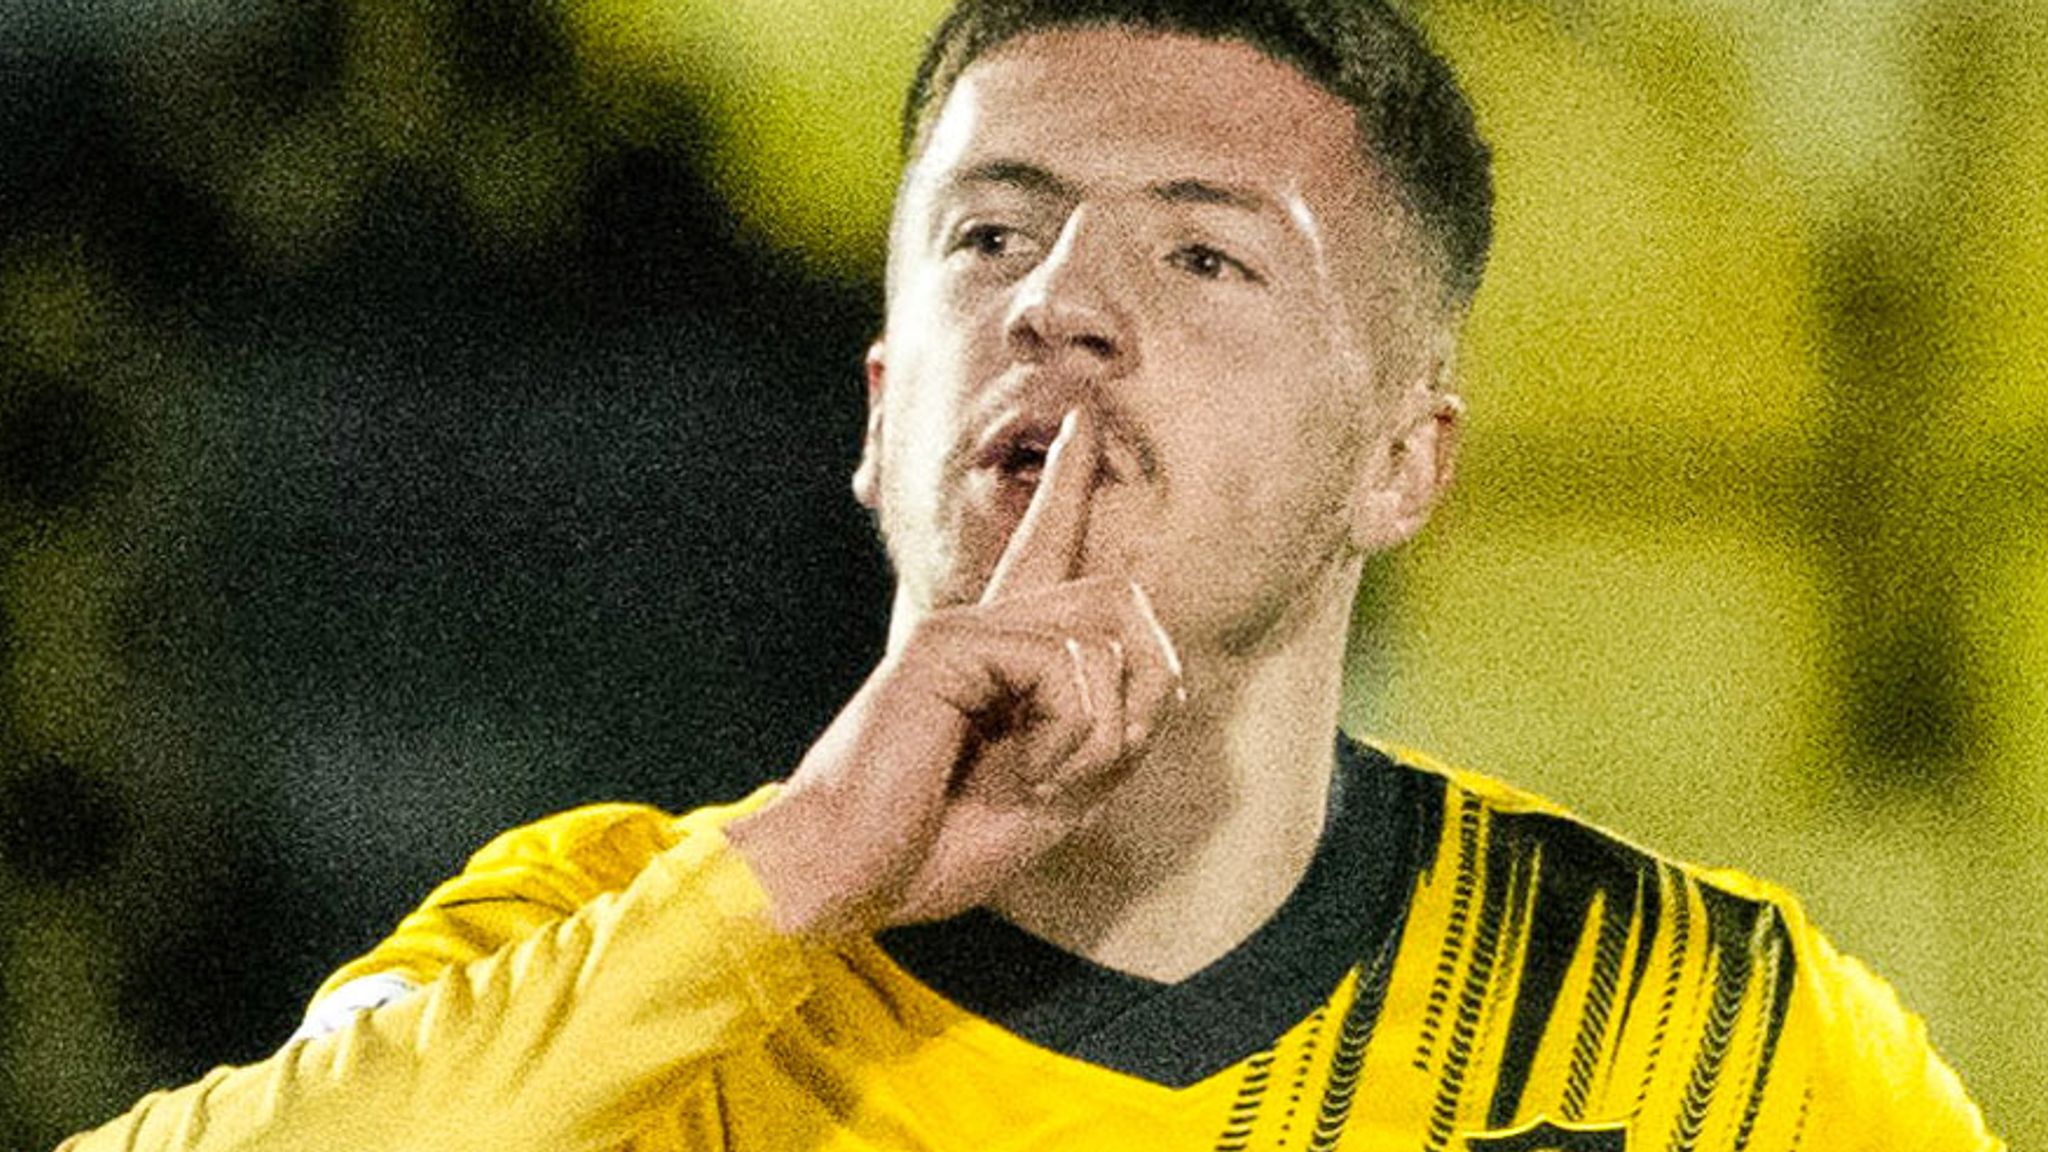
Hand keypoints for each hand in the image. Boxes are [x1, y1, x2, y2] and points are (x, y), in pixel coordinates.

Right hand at [727, 408, 1184, 935]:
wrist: (843, 878)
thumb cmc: (933, 846)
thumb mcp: (1053, 795)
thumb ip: (1108, 728)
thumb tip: (1151, 654)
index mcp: (998, 657)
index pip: (1043, 550)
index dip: (1067, 486)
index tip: (1080, 418)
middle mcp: (983, 625)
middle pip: (1122, 603)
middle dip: (1140, 708)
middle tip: (1067, 779)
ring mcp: (964, 628)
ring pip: (1109, 640)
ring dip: (1099, 739)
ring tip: (1031, 781)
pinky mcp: (947, 644)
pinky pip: (1070, 672)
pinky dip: (1068, 743)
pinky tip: (1016, 774)